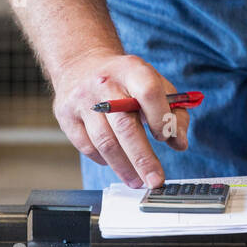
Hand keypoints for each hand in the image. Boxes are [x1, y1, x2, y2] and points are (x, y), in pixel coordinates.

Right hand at [50, 50, 189, 188]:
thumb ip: (174, 112)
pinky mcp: (66, 115)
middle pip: (125, 125)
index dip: (160, 117)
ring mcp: (82, 100)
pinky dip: (104, 160)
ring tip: (138, 181)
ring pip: (105, 141)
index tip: (166, 138)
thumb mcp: (154, 83)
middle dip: (143, 159)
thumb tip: (180, 142)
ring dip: (124, 167)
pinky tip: (116, 164)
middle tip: (155, 180)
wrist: (82, 64)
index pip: (148, 92)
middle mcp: (104, 83)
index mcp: (131, 69)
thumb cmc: (124, 79)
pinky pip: (87, 147)